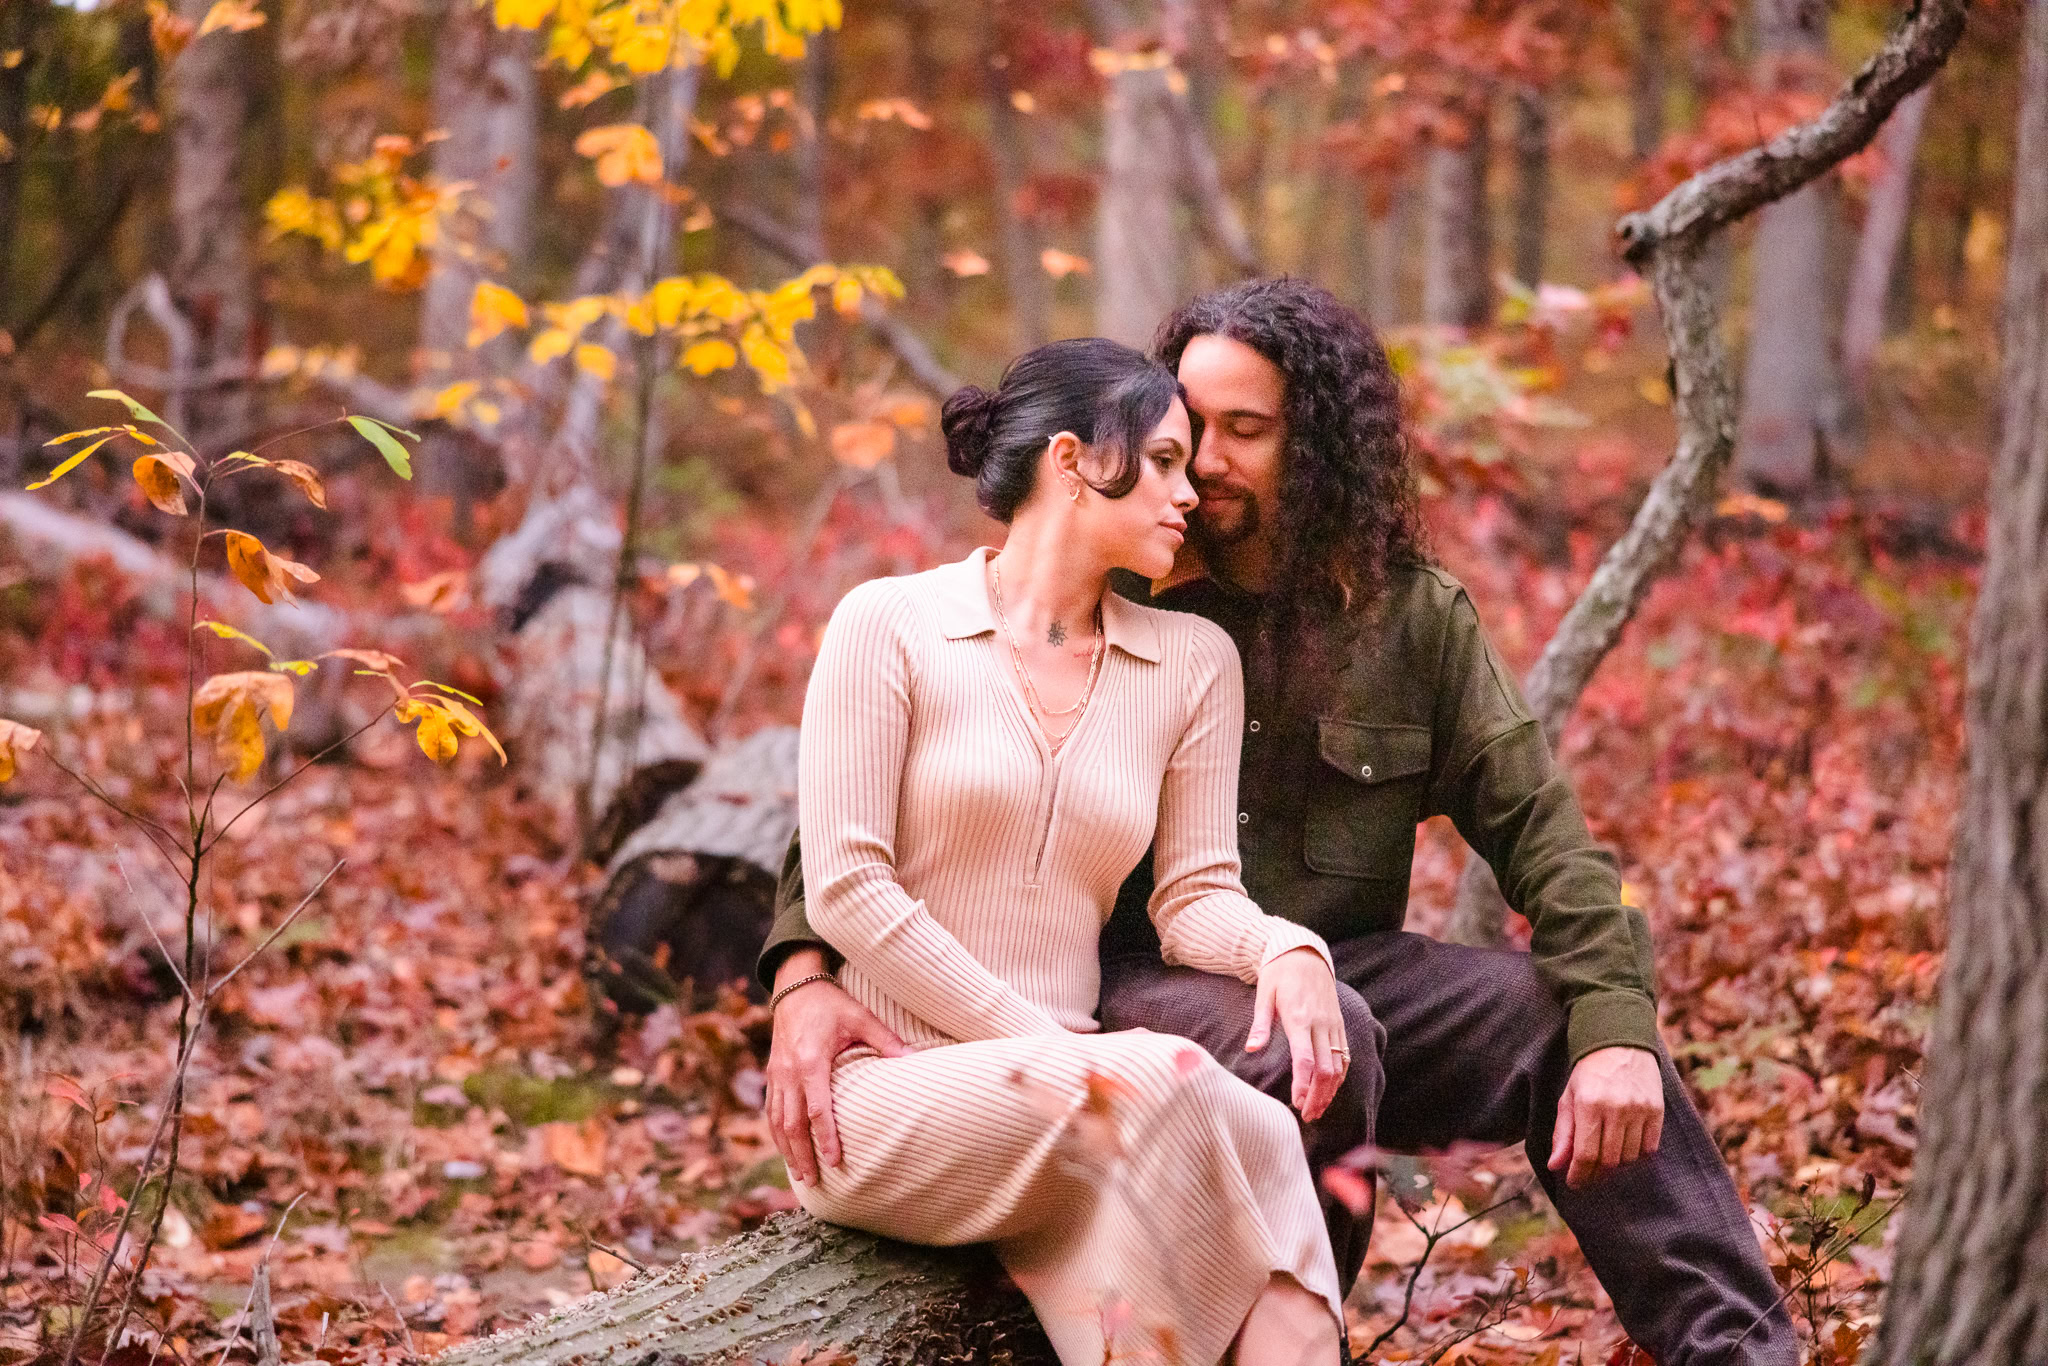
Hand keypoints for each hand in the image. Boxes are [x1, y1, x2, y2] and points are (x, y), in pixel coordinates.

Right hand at [764, 950, 908, 1185]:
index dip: (825, 1138)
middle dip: (803, 1155)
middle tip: (814, 1182)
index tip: (834, 1162)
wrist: (795, 986)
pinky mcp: (772, 1075)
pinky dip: (778, 1134)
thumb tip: (914, 1061)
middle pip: (793, 1124)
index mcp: (811, 1062)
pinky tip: (786, 1150)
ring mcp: (777, 1075)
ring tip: (799, 1175)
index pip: (817, 1109)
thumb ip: (886, 1041)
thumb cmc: (831, 1003)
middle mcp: (789, 1073)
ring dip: (787, 1150)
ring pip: (778, 1122)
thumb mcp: (860, 1017)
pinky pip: (772, 1111)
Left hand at [1246, 947, 1347, 1122]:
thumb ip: (1260, 1024)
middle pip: (1326, 1069)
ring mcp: (1333, 1024)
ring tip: (1317, 1109)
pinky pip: (1344, 1055)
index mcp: (1300, 1018)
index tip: (1297, 1103)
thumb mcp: (1264, 994)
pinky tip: (1331, 1090)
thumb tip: (1250, 1049)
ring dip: (1330, 1091)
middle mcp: (1321, 1023)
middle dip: (1318, 1096)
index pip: (1305, 1059)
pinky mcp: (1339, 1023)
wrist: (1305, 953)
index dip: (1303, 1084)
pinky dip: (1340, 1076)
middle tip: (1307, 1115)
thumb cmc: (1279, 974)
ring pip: (1338, 1065)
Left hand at [1546, 1045, 1664, 1188]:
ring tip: (1606, 1160)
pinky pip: (1649, 1148)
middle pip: (1609, 1160)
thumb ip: (1563, 1133)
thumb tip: (1555, 1165)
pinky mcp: (1657, 1110)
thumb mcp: (1569, 1098)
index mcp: (1589, 1104)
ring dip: (1617, 1165)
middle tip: (1590, 1175)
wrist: (1620, 1044)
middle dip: (1597, 1173)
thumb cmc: (1589, 1073)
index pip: (1585, 1154)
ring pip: (1629, 1157)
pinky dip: (1637, 1155)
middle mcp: (1616, 1108)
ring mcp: (1639, 1109)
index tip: (1575, 1184)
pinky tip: (1626, 1150)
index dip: (1579, 1175)